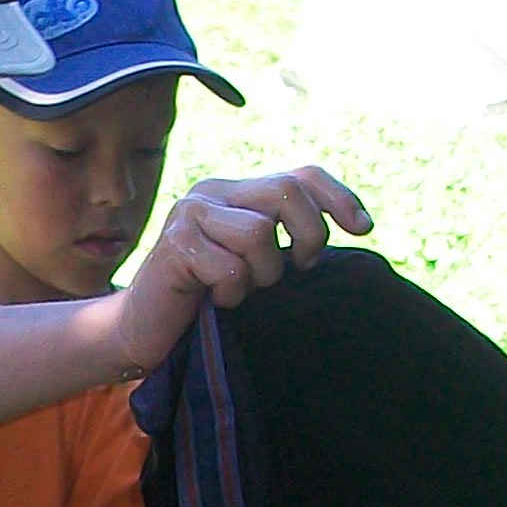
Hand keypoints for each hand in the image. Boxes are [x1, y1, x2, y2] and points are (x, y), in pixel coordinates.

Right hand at [112, 167, 373, 376]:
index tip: (364, 229)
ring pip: (260, 232)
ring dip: (263, 274)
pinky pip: (230, 268)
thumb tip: (354, 226)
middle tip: (300, 268)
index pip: (301, 175)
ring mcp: (190, 215)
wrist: (142, 331)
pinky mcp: (174, 246)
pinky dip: (232, 293)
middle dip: (308, 235)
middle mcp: (212, 192)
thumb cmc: (205, 300)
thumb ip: (285, 236)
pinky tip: (214, 301)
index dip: (338, 198)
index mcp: (236, 192)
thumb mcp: (255, 261)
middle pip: (287, 191)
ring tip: (242, 289)